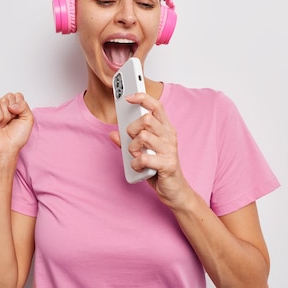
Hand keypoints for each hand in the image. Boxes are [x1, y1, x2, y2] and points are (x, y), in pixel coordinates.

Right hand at [0, 92, 33, 162]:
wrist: (7, 149)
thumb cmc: (16, 137)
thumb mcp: (28, 119)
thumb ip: (24, 105)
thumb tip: (11, 104)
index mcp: (12, 107)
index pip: (17, 95)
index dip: (20, 105)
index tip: (18, 117)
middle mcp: (2, 107)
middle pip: (10, 96)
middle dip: (14, 110)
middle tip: (10, 121)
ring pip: (3, 102)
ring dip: (7, 116)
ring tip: (3, 125)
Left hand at [109, 93, 191, 207]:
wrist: (175, 191)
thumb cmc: (159, 169)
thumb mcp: (142, 152)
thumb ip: (127, 142)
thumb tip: (112, 134)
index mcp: (166, 129)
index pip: (156, 106)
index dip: (143, 98)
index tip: (128, 97)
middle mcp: (169, 136)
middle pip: (147, 119)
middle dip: (132, 128)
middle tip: (131, 140)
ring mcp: (170, 150)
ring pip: (144, 136)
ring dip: (133, 147)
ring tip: (135, 155)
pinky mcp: (167, 164)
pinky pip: (143, 158)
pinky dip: (135, 163)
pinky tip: (138, 167)